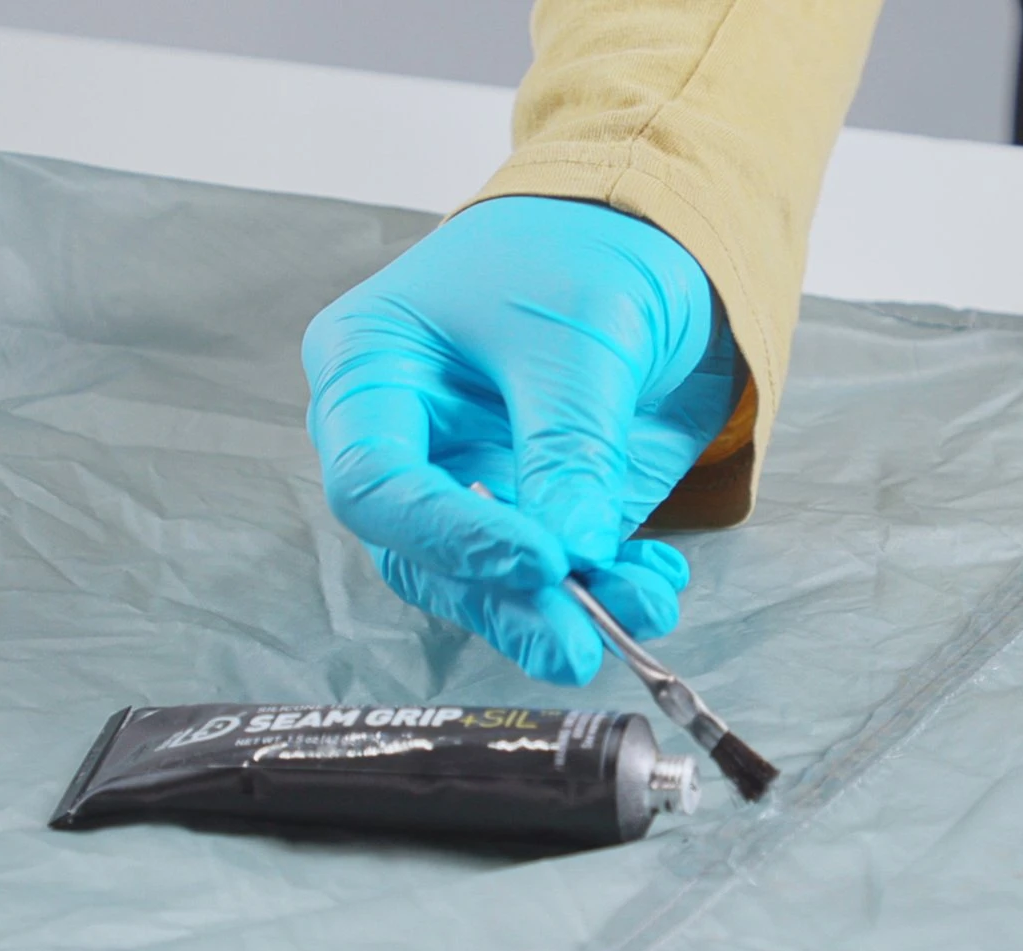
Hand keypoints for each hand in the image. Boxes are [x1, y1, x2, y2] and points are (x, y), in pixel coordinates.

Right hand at [302, 196, 739, 684]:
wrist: (652, 238)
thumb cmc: (584, 246)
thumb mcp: (580, 332)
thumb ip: (570, 444)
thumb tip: (573, 550)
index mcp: (370, 370)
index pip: (376, 484)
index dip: (451, 535)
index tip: (539, 560)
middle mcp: (406, 442)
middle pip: (425, 554)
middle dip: (508, 600)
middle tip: (576, 640)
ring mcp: (468, 483)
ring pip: (488, 581)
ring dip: (564, 608)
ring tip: (640, 608)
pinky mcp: (531, 510)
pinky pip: (553, 573)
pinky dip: (605, 587)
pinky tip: (652, 583)